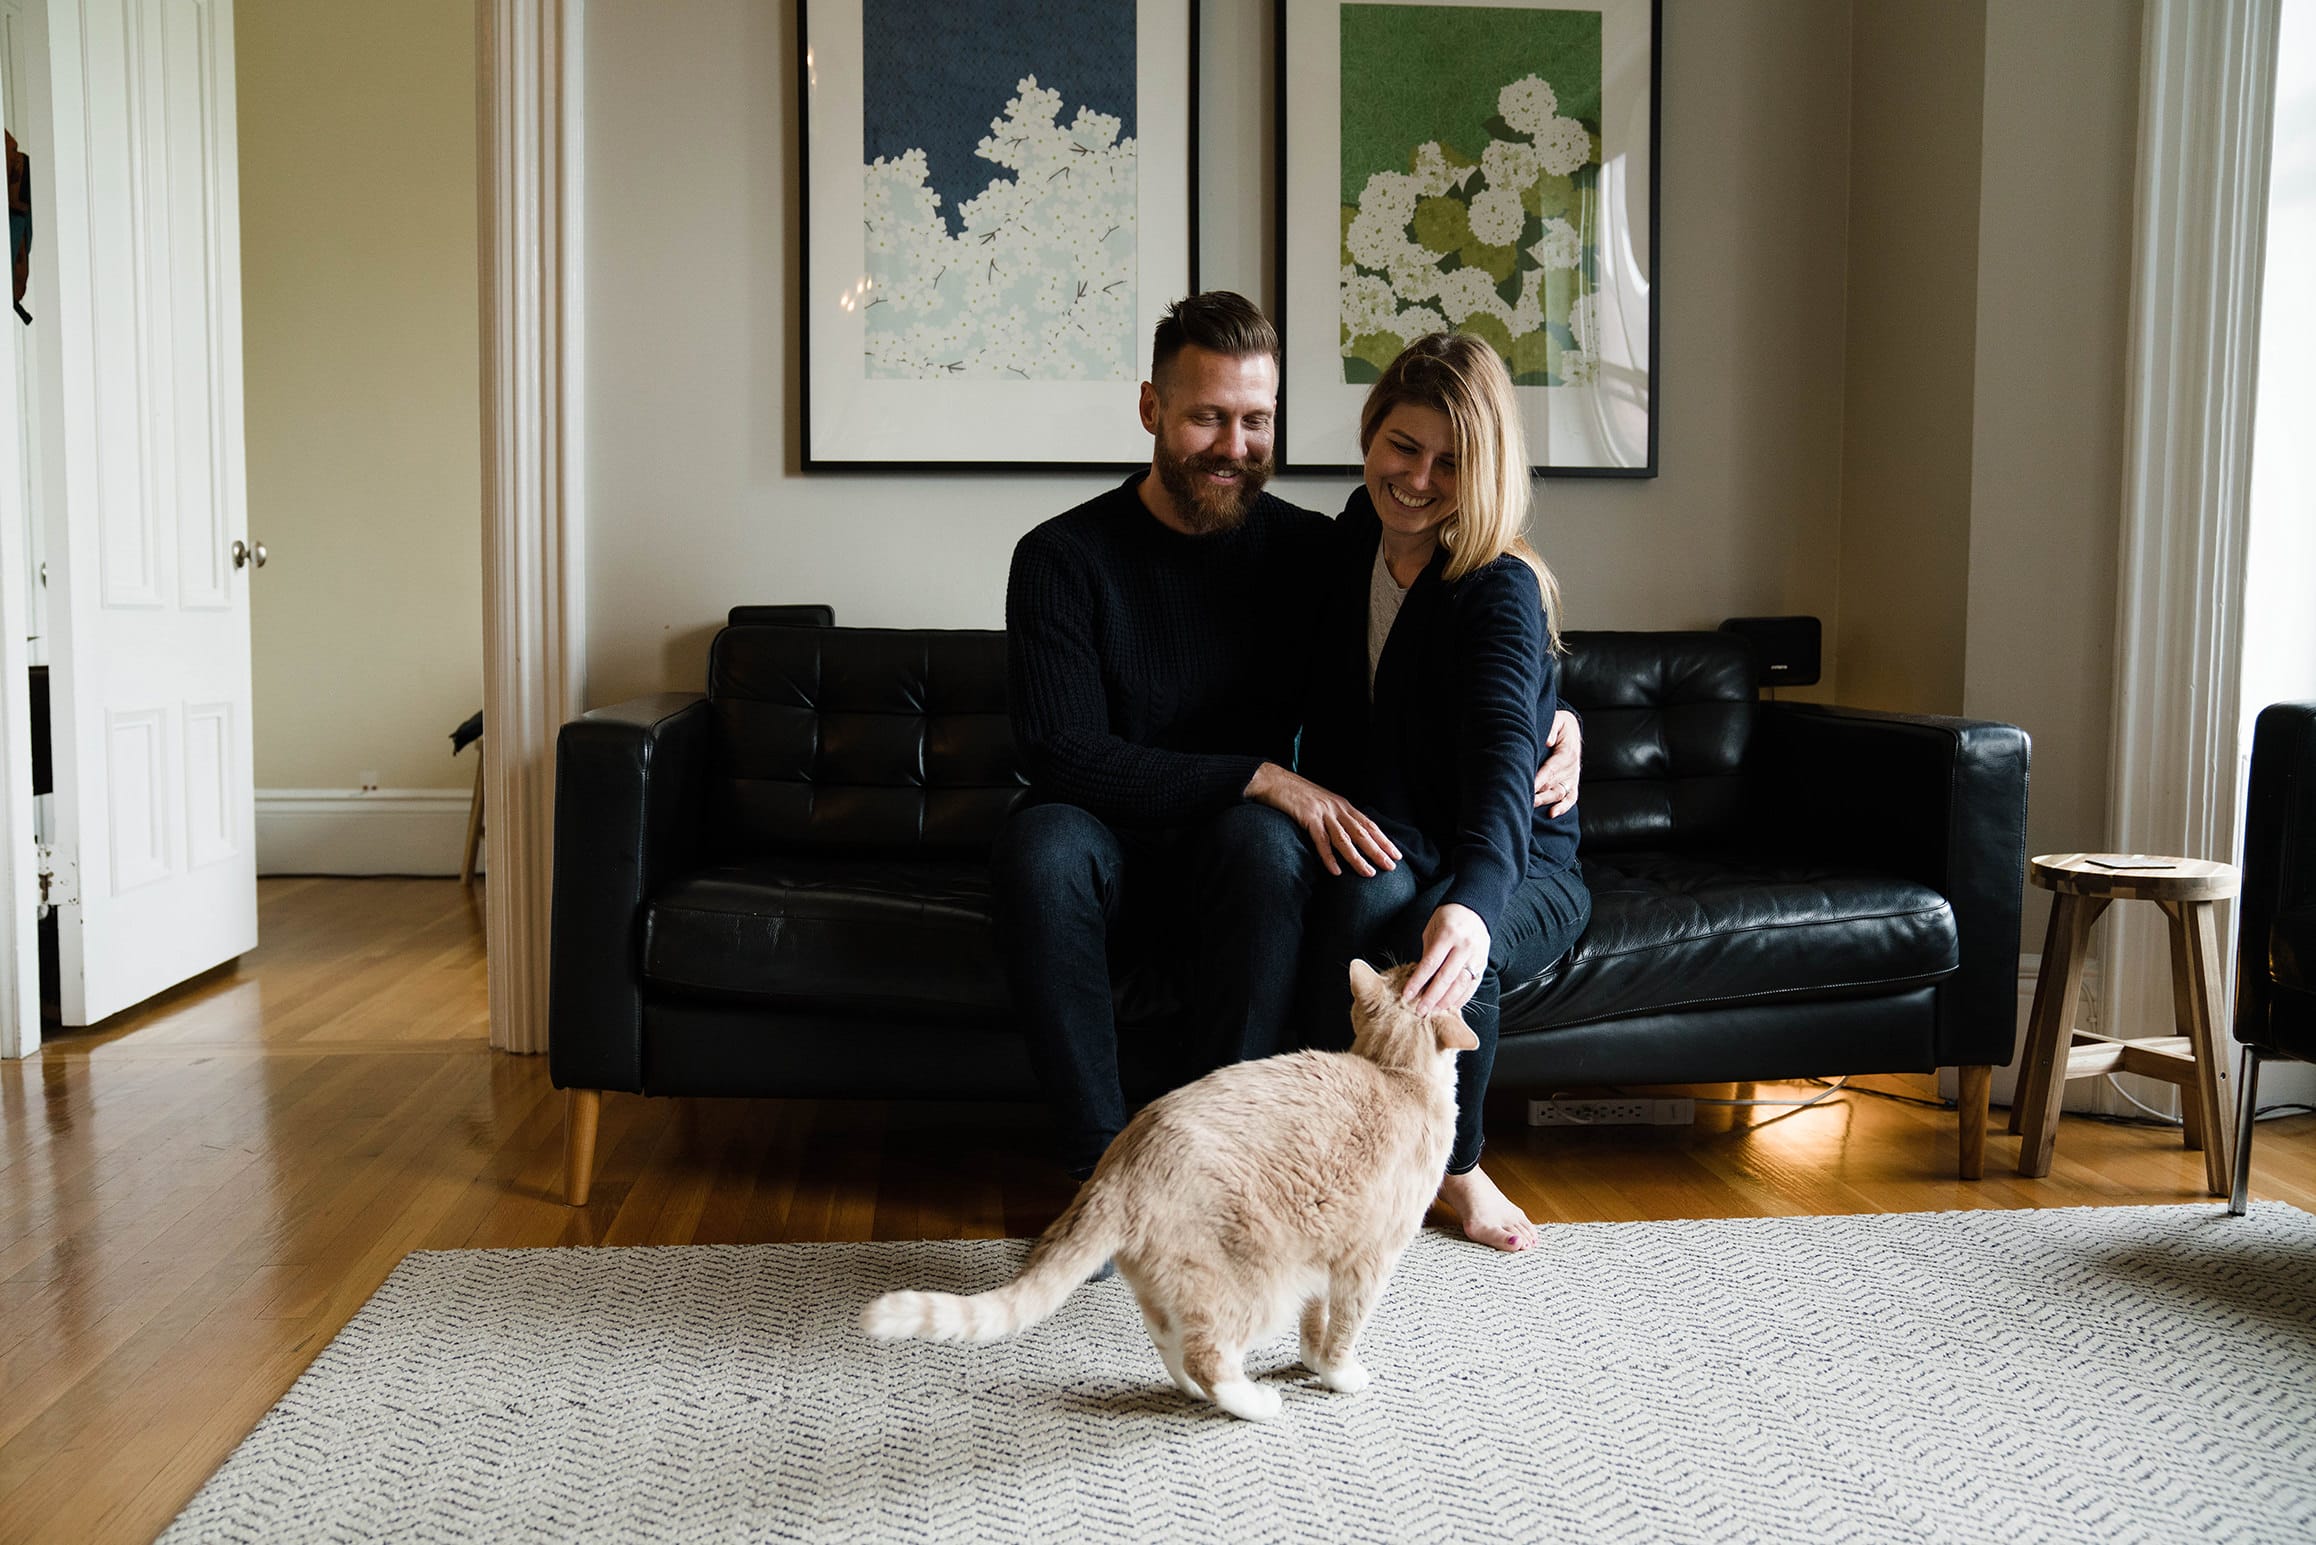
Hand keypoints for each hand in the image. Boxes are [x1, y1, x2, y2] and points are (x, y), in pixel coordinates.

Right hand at [1244, 763, 1400, 876]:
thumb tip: (1348, 834)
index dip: (1383, 840)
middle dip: (1378, 850)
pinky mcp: (1307, 818)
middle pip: (1362, 833)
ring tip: (1369, 873)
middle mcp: (1336, 808)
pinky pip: (1321, 841)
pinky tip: (1336, 871)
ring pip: (1345, 839)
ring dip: (1358, 858)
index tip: (1396, 854)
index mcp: (1342, 805)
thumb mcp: (1323, 802)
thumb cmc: (1297, 794)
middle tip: (1391, 866)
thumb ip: (1335, 816)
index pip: (1368, 824)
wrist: (1274, 780)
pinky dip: (1329, 857)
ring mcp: (1323, 813)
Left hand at [1404, 903, 1489, 1014]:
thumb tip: (1420, 981)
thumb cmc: (1447, 918)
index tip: (1406, 995)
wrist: (1474, 908)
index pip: (1430, 964)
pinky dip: (1462, 998)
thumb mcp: (1431, 930)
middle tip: (1420, 1011)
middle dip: (1431, 997)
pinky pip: (1472, 985)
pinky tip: (1451, 1007)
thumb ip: (1428, 954)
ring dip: (1446, 1001)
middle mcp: (1464, 946)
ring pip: (1461, 984)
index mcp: (1448, 935)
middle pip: (1446, 978)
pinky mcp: (1483, 963)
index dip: (1417, 982)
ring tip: (1433, 1011)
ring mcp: (1476, 956)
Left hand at [1534, 709, 1581, 816]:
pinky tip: (1552, 814)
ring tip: (1532, 806)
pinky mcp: (1572, 784)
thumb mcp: (1558, 720)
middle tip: (1525, 800)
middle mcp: (1572, 768)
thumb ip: (1552, 728)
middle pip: (1553, 784)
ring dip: (1546, 801)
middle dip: (1539, 793)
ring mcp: (1572, 778)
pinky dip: (1563, 807)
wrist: (1572, 730)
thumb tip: (1547, 741)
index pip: (1551, 769)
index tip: (1530, 786)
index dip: (1540, 779)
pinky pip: (1571, 798)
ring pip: (1560, 794)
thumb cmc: (1560, 726)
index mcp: (1567, 753)